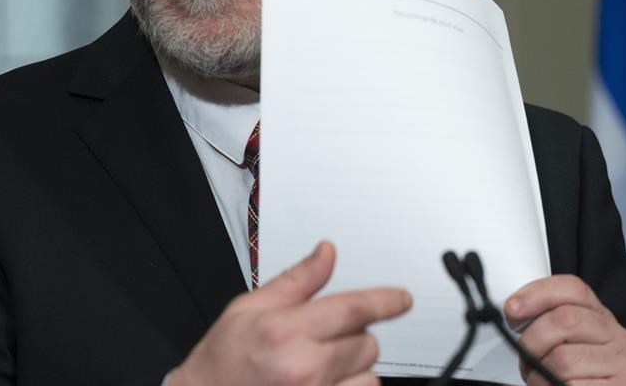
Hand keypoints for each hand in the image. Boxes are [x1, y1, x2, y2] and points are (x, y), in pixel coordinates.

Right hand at [168, 241, 411, 385]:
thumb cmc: (224, 358)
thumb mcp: (250, 307)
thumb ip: (297, 280)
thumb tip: (326, 253)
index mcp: (285, 332)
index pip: (352, 309)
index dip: (384, 301)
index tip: (401, 299)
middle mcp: (304, 368)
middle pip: (367, 343)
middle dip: (355, 335)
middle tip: (325, 337)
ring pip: (370, 376)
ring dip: (356, 368)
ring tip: (323, 366)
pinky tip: (327, 384)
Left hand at [505, 275, 625, 385]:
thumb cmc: (571, 375)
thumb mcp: (559, 341)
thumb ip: (545, 321)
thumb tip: (512, 309)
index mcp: (600, 316)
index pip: (573, 288)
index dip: (538, 293)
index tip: (512, 309)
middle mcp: (618, 336)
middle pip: (565, 319)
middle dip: (533, 340)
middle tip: (525, 357)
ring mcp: (622, 365)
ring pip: (564, 358)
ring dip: (539, 373)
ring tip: (539, 378)